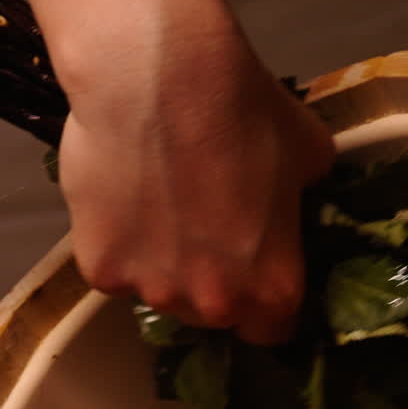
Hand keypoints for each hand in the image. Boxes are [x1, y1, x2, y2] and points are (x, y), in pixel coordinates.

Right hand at [26, 0, 333, 343]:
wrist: (157, 79)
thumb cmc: (243, 110)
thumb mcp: (308, 152)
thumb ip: (303, 195)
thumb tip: (291, 196)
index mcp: (273, 287)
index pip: (271, 329)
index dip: (263, 306)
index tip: (253, 278)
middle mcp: (214, 304)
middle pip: (212, 314)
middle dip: (210, 283)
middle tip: (201, 229)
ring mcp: (152, 290)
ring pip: (159, 292)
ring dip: (161, 264)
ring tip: (155, 205)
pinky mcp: (99, 270)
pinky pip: (112, 269)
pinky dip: (115, 244)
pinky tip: (120, 197)